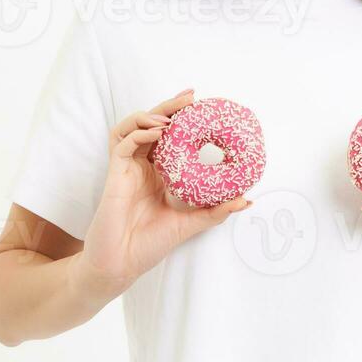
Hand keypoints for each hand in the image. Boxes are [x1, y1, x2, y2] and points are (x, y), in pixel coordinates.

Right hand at [70, 89, 251, 296]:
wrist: (122, 264)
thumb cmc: (150, 245)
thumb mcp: (190, 224)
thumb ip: (216, 211)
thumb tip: (247, 200)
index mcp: (159, 173)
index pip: (169, 136)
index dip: (182, 118)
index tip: (201, 104)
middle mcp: (143, 166)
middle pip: (151, 125)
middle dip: (169, 108)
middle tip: (190, 97)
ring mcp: (127, 168)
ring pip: (131, 127)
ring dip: (149, 116)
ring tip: (170, 119)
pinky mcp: (114, 174)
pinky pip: (122, 145)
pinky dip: (138, 134)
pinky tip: (156, 134)